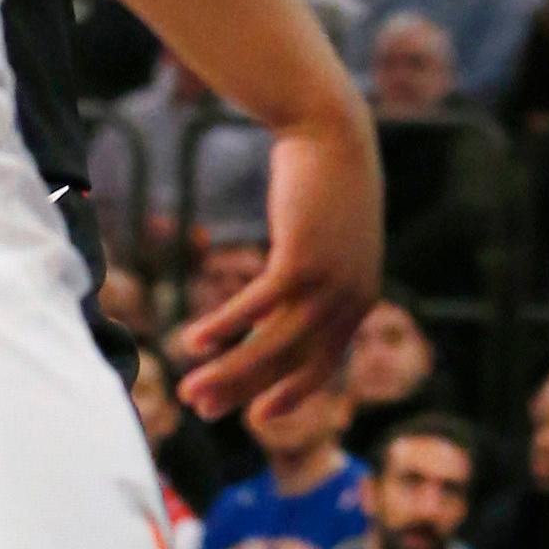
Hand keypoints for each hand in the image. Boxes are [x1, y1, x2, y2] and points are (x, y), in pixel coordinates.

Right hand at [175, 98, 380, 425]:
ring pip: (272, 345)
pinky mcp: (302, 260)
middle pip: (293, 363)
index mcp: (360, 298)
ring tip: (189, 390)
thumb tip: (278, 312)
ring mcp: (329, 282)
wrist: (331, 131)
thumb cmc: (325, 185)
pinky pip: (255, 308)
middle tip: (203, 411)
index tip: (256, 416)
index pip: (322, 363)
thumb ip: (311, 281)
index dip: (289, 394)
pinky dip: (223, 328)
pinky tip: (192, 341)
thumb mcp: (328, 242)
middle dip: (246, 391)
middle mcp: (350, 299)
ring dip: (228, 372)